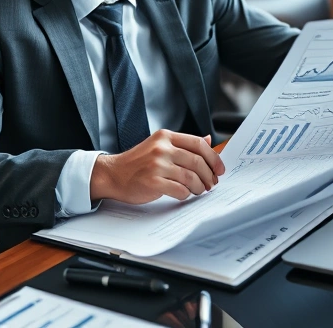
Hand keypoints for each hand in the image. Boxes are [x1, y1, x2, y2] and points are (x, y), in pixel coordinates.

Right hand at [90, 130, 225, 203]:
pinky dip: (186, 194)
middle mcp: (162, 148)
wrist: (113, 174)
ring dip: (199, 187)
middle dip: (208, 175)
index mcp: (166, 136)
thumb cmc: (138, 163)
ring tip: (199, 191)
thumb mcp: (159, 146)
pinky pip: (180, 190)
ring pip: (191, 177)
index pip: (198, 144)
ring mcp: (156, 164)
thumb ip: (183, 144)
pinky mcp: (152, 181)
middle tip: (211, 184)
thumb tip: (209, 140)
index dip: (213, 158)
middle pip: (197, 161)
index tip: (219, 169)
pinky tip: (184, 194)